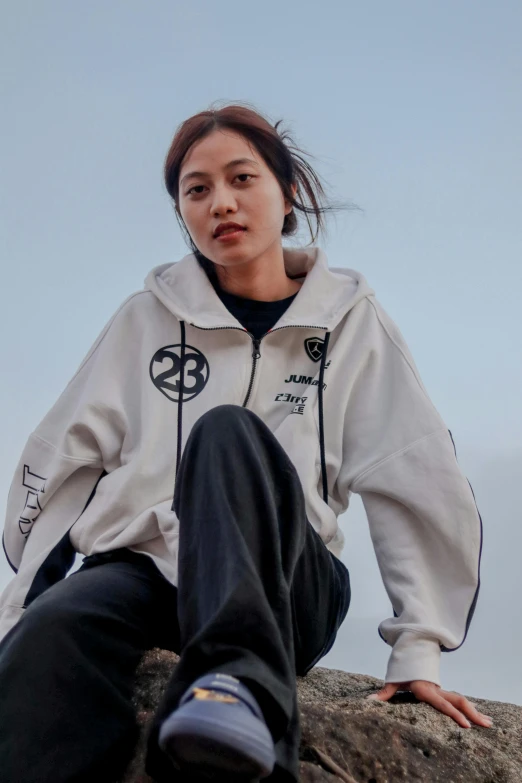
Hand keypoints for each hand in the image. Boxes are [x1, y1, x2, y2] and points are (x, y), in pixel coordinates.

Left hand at [366, 680, 492, 728]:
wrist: (410, 651)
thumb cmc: (401, 669)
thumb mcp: (393, 679)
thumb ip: (384, 692)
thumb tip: (370, 702)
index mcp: (426, 688)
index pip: (442, 703)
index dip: (454, 714)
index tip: (465, 724)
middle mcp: (436, 689)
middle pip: (458, 701)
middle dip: (472, 713)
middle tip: (486, 725)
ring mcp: (441, 690)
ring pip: (461, 699)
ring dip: (475, 711)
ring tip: (489, 723)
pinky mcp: (442, 692)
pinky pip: (458, 700)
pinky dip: (470, 709)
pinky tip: (481, 717)